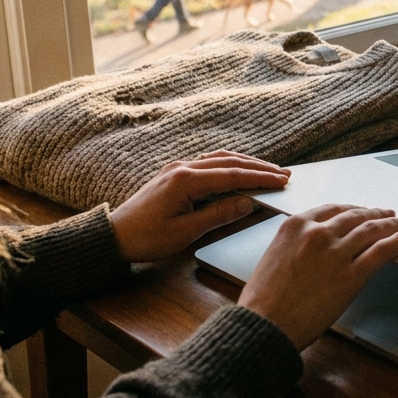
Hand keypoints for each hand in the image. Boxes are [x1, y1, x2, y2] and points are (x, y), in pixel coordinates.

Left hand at [108, 151, 289, 262]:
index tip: (283, 181)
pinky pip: (208, 163)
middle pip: (229, 161)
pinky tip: (239, 170)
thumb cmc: (146, 238)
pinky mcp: (174, 173)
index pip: (233, 175)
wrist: (113, 235)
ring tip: (268, 170)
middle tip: (284, 174)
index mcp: (186, 180)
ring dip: (245, 163)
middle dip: (259, 167)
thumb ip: (218, 215)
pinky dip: (229, 165)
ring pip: (219, 159)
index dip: (261, 177)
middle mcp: (183, 167)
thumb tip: (247, 201)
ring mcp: (177, 168)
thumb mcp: (185, 233)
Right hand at [239, 204, 397, 349]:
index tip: (363, 211)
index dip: (354, 209)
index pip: (333, 209)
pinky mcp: (351, 275)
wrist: (264, 325)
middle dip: (375, 214)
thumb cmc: (264, 301)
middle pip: (356, 216)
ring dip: (392, 224)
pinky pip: (381, 251)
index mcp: (295, 225)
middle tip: (388, 214)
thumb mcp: (275, 256)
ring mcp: (336, 252)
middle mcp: (317, 233)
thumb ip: (297, 244)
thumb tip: (316, 246)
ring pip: (372, 230)